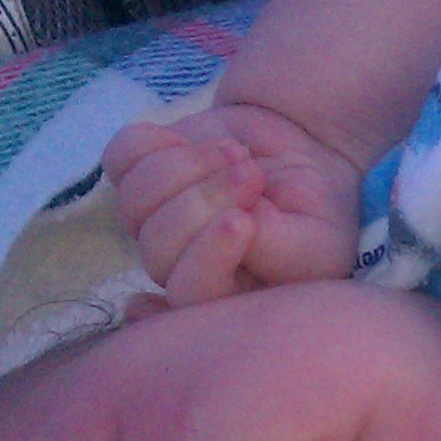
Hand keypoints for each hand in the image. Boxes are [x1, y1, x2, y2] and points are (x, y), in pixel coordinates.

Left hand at [103, 102, 363, 304]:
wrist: (304, 146)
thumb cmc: (319, 205)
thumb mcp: (320, 238)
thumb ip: (275, 251)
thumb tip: (231, 227)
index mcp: (225, 297)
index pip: (188, 299)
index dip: (204, 263)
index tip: (241, 221)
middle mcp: (183, 268)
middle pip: (157, 254)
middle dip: (203, 204)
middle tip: (253, 174)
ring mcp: (157, 222)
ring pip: (135, 204)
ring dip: (188, 167)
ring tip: (237, 153)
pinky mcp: (141, 176)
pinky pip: (120, 160)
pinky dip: (158, 142)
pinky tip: (200, 143)